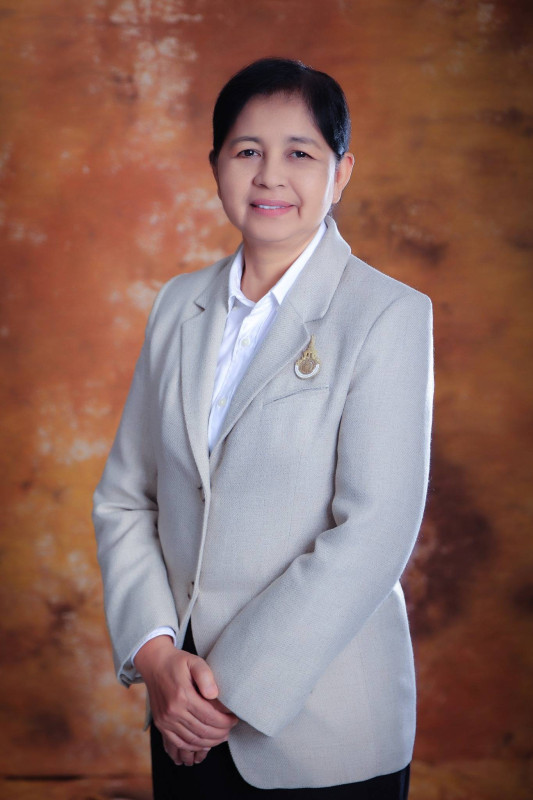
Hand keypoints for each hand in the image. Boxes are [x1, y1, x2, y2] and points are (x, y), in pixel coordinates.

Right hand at [135, 635, 237, 763]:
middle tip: (230, 729)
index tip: (234, 719)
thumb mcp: (194, 662)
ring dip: (209, 743)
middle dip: (220, 734)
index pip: (209, 717)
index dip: (225, 722)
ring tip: (221, 737)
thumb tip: (214, 695)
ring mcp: (165, 720)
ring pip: (192, 741)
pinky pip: (179, 743)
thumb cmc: (178, 663)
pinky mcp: (161, 725)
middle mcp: (172, 711)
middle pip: (202, 731)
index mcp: (183, 696)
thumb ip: (206, 676)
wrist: (155, 664)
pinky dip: (193, 747)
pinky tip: (204, 744)